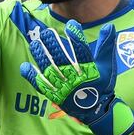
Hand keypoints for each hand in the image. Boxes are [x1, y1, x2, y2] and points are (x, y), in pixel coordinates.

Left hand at [19, 20, 133, 134]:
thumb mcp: (108, 66)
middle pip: (62, 59)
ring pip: (49, 69)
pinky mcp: (55, 95)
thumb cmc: (102, 85)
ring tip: (35, 44)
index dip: (76, 37)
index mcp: (89, 70)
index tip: (71, 24)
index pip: (82, 51)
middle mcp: (75, 78)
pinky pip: (41, 85)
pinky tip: (24, 66)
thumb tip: (109, 26)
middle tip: (47, 32)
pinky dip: (32, 76)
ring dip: (41, 56)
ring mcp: (63, 87)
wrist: (96, 110)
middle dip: (53, 45)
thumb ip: (106, 46)